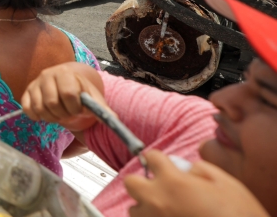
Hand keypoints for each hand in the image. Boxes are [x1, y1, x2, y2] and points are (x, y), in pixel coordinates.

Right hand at [20, 61, 106, 132]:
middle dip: (63, 114)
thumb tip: (115, 120)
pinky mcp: (27, 92)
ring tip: (59, 114)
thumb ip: (102, 108)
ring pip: (40, 108)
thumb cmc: (81, 90)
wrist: (67, 79)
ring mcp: (35, 83)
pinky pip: (27, 109)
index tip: (79, 110)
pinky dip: (36, 116)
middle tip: (69, 114)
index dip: (75, 108)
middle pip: (52, 103)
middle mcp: (47, 74)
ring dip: (51, 117)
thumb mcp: (93, 96)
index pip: (68, 94)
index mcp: (65, 72)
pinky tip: (45, 115)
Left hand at [125, 151, 268, 216]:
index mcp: (173, 181)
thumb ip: (199, 170)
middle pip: (130, 182)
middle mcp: (157, 200)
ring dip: (144, 207)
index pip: (151, 157)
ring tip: (165, 211)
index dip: (158, 158)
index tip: (161, 162)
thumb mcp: (225, 183)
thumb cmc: (238, 214)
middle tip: (159, 187)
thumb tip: (187, 169)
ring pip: (134, 209)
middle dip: (142, 181)